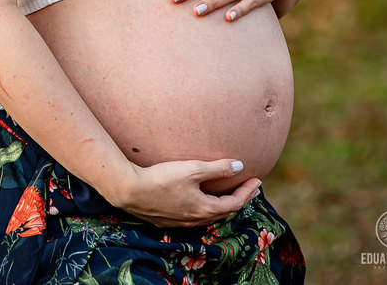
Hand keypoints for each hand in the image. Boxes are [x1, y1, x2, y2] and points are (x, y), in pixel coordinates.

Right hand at [108, 158, 261, 227]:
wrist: (128, 190)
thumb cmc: (161, 178)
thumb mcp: (192, 169)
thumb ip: (217, 168)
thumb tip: (240, 165)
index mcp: (205, 209)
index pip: (234, 202)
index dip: (248, 191)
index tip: (257, 180)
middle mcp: (195, 219)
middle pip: (223, 211)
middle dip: (238, 199)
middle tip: (248, 187)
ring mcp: (180, 221)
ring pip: (207, 215)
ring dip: (221, 204)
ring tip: (226, 194)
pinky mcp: (166, 219)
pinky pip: (192, 216)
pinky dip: (203, 207)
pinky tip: (197, 200)